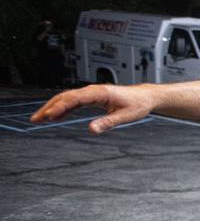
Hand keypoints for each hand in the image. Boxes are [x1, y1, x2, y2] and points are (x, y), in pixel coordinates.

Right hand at [30, 84, 155, 133]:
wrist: (144, 97)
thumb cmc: (137, 104)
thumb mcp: (126, 116)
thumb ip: (108, 122)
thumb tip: (92, 130)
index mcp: (100, 92)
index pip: (75, 99)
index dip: (60, 107)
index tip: (49, 116)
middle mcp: (92, 91)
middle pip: (65, 97)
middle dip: (49, 108)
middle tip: (35, 119)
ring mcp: (90, 93)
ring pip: (66, 99)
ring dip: (52, 108)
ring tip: (38, 119)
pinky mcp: (91, 98)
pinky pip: (73, 102)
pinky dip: (62, 108)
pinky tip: (54, 116)